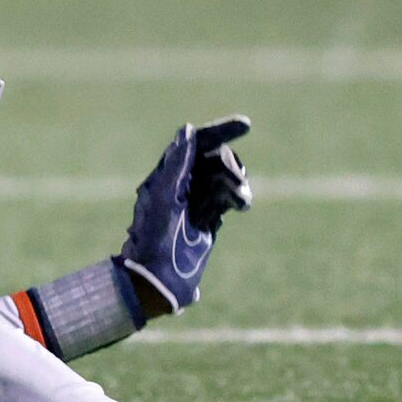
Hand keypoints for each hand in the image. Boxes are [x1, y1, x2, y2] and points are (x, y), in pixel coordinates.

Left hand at [116, 117, 250, 314]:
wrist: (158, 276)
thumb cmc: (155, 235)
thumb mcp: (165, 195)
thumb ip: (177, 163)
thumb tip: (188, 129)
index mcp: (168, 172)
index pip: (197, 141)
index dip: (220, 130)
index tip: (246, 124)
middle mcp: (183, 182)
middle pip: (216, 158)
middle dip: (230, 166)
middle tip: (237, 186)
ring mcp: (197, 199)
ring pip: (225, 177)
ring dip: (237, 184)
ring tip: (241, 201)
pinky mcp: (209, 217)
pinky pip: (229, 196)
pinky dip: (239, 197)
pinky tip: (242, 206)